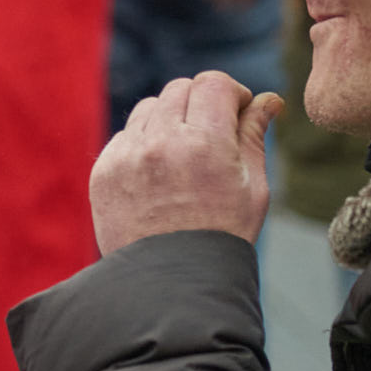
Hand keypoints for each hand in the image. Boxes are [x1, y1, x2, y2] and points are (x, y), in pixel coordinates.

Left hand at [90, 72, 283, 256]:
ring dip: (169, 120)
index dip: (230, 92)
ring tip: (183, 158)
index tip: (236, 110)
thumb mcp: (252, 188)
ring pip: (149, 108)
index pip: (213, 83)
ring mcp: (126, 157)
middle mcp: (161, 144)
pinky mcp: (102, 172)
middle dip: (201, 104)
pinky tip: (158, 176)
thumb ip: (254, 136)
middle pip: (180, 90)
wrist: (171, 286)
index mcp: (205, 145)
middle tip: (212, 135)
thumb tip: (268, 100)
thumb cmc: (222, 238)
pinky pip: (125, 136)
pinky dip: (143, 145)